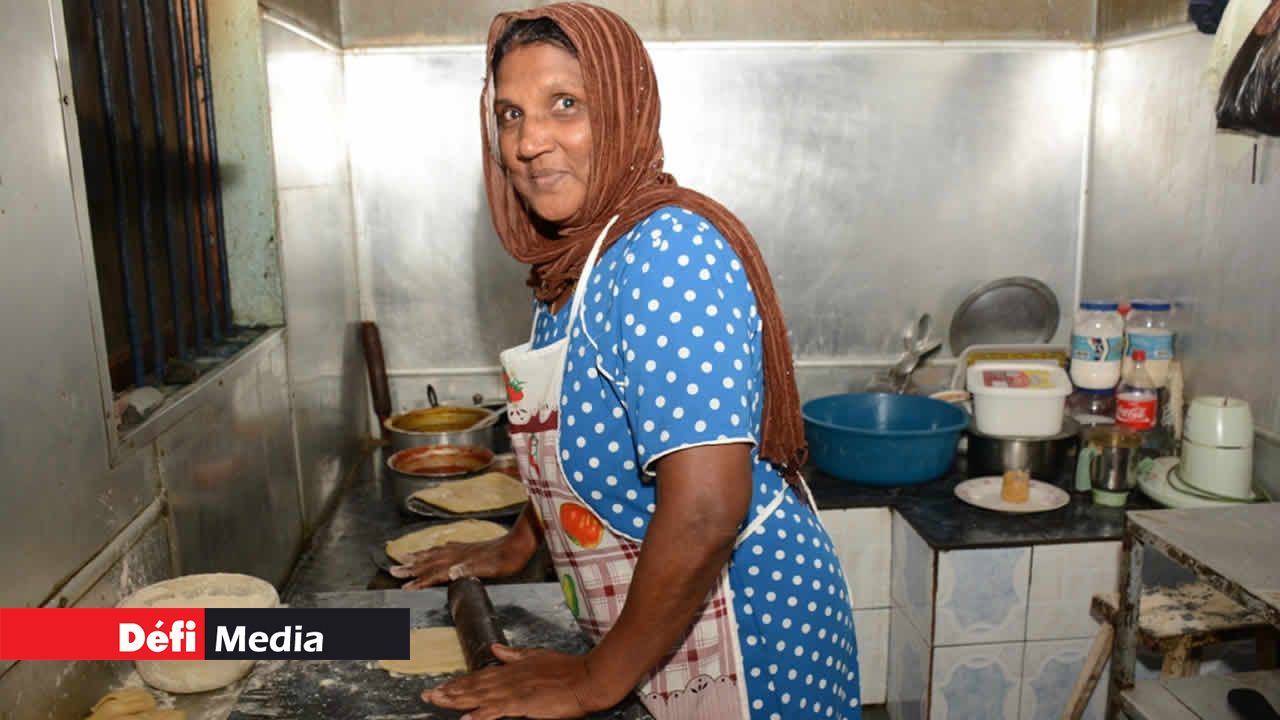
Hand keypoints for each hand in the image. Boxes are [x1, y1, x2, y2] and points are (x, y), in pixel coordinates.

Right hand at [389, 536, 531, 589]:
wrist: (518, 544)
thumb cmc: (505, 560)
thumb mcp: (490, 568)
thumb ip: (469, 569)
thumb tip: (450, 572)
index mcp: (459, 561)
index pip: (434, 572)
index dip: (419, 580)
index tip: (403, 587)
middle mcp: (457, 554)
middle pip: (428, 561)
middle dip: (410, 567)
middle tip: (392, 569)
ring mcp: (462, 549)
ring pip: (434, 552)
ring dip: (418, 556)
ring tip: (403, 556)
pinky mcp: (468, 546)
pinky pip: (444, 548)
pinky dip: (434, 549)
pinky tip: (434, 549)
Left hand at [423, 644, 620, 719]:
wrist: (587, 678)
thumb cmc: (567, 669)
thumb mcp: (537, 656)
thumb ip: (514, 654)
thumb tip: (496, 649)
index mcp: (512, 668)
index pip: (479, 675)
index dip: (459, 682)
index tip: (440, 685)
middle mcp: (508, 678)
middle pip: (473, 685)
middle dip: (448, 691)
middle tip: (426, 694)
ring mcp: (514, 691)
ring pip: (478, 696)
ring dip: (456, 700)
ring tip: (435, 701)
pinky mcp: (522, 704)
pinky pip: (495, 711)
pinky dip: (479, 715)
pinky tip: (464, 719)